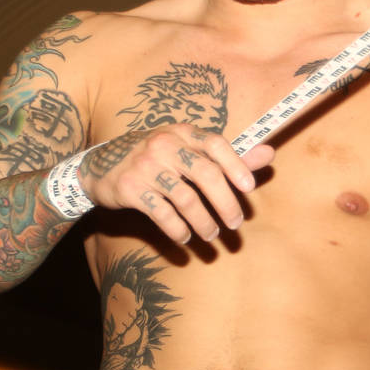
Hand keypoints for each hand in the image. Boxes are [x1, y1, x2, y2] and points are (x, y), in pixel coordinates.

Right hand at [78, 125, 274, 242]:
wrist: (99, 166)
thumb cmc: (156, 157)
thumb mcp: (187, 149)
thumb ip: (228, 155)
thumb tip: (269, 154)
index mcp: (183, 132)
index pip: (216, 144)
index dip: (236, 165)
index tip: (249, 188)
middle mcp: (164, 144)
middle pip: (205, 174)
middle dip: (225, 202)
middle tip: (236, 223)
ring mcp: (145, 165)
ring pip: (185, 198)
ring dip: (203, 222)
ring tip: (211, 235)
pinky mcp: (130, 188)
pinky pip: (161, 213)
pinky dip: (177, 229)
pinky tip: (184, 238)